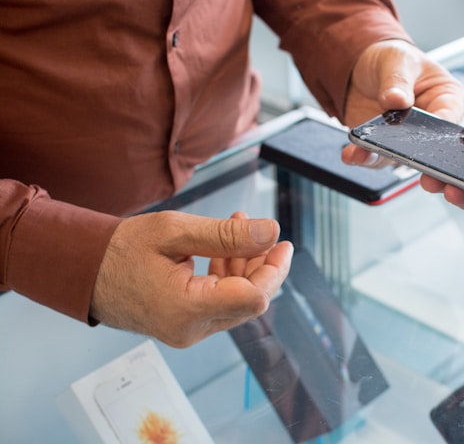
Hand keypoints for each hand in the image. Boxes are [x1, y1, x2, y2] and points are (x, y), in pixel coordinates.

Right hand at [90, 210, 292, 347]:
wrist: (84, 272)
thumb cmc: (121, 250)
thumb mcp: (175, 231)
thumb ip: (226, 234)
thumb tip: (271, 231)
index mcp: (187, 309)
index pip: (254, 298)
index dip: (275, 270)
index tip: (282, 244)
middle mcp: (191, 330)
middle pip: (250, 301)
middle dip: (262, 264)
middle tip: (264, 232)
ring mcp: (188, 332)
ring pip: (237, 302)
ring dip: (245, 267)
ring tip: (240, 228)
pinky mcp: (186, 326)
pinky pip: (220, 304)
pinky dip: (228, 277)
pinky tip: (225, 249)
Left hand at [341, 39, 463, 167]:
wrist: (361, 68)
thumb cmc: (392, 60)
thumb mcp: (397, 60)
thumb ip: (397, 80)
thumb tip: (397, 99)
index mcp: (445, 98)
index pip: (449, 116)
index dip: (440, 128)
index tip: (426, 131)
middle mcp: (429, 123)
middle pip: (428, 145)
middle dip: (412, 151)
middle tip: (396, 149)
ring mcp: (406, 137)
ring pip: (401, 156)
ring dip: (381, 155)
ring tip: (365, 152)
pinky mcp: (384, 145)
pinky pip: (376, 156)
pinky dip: (363, 156)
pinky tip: (353, 153)